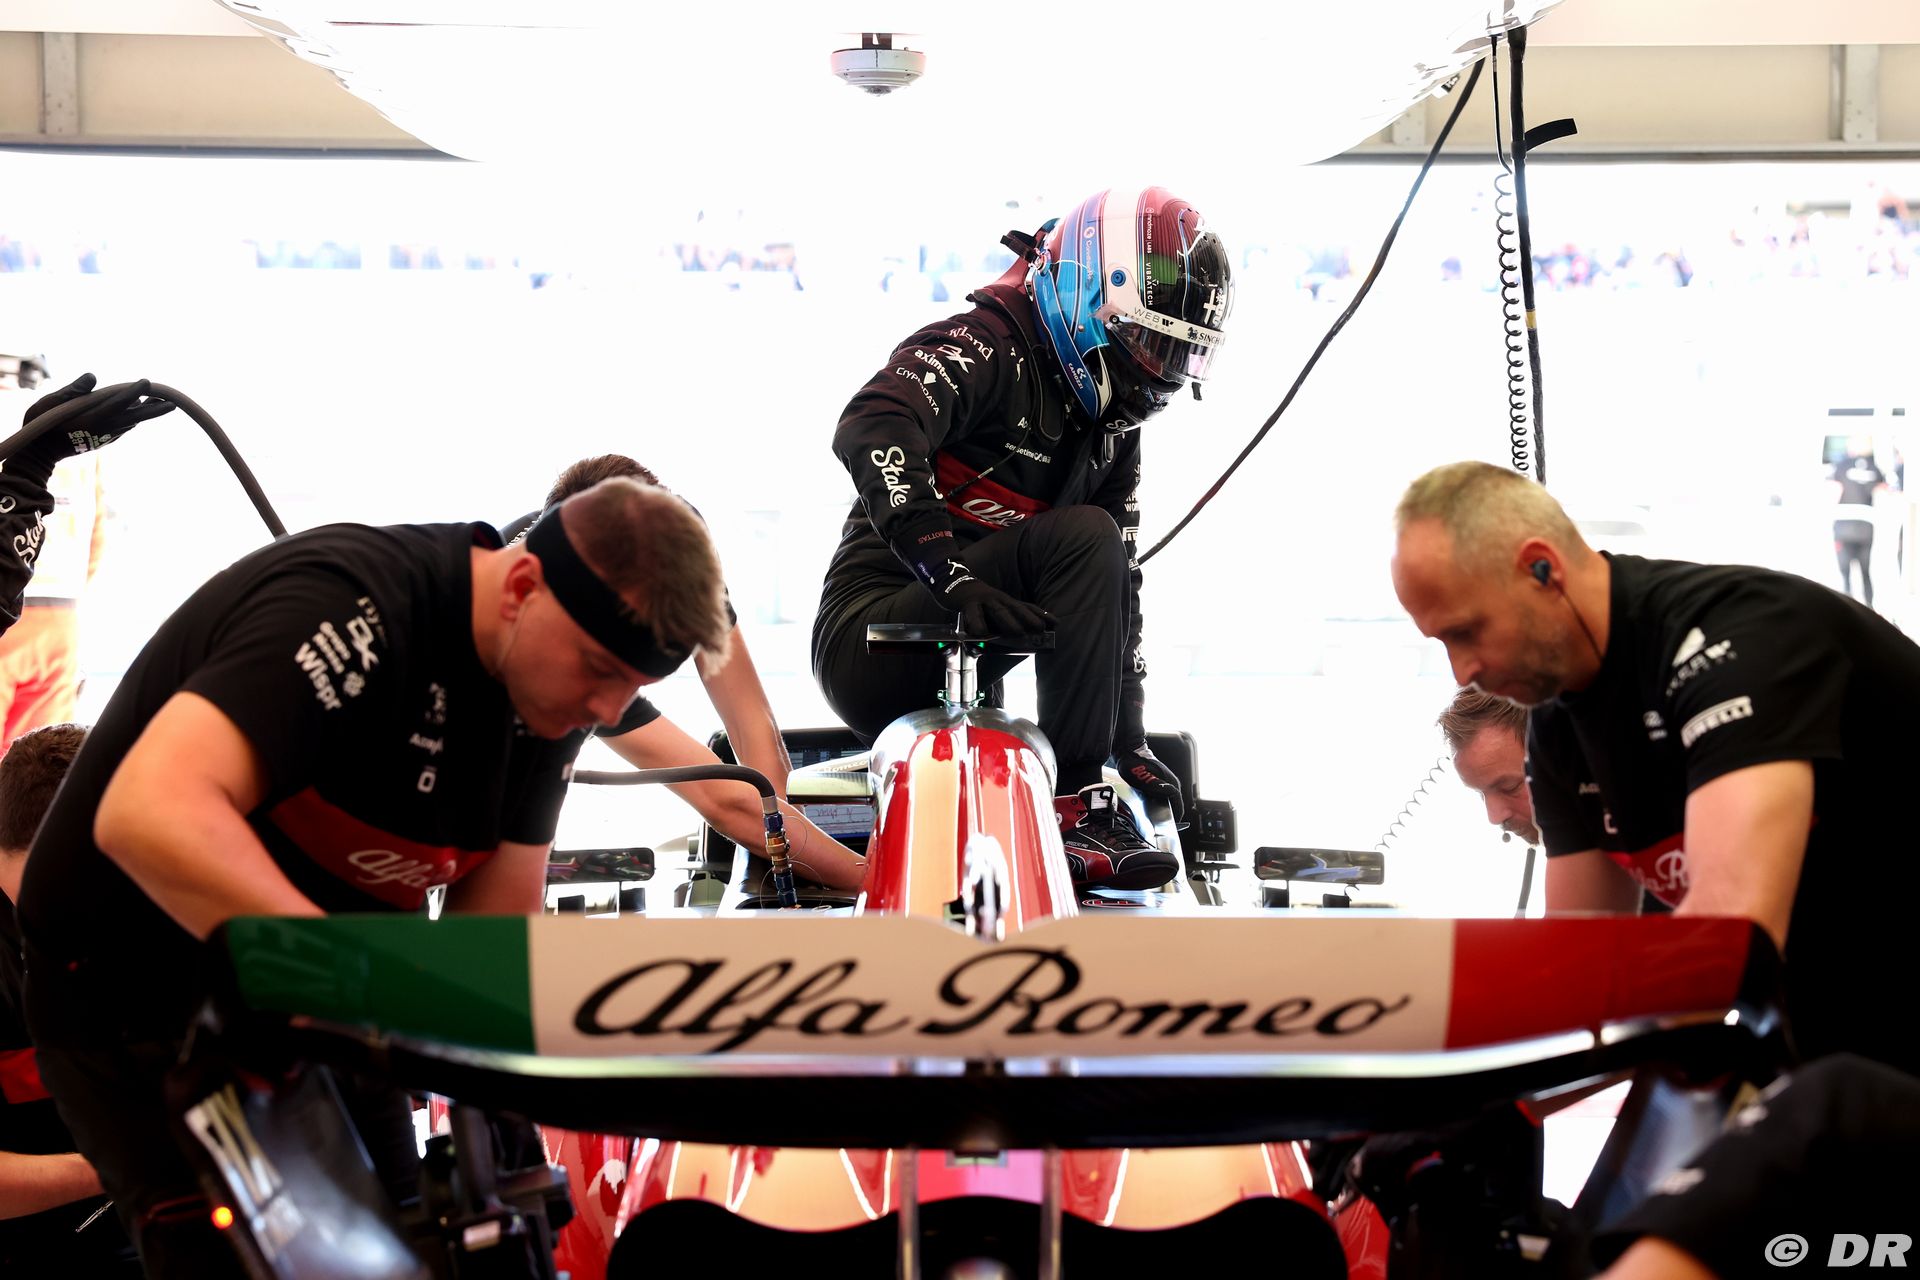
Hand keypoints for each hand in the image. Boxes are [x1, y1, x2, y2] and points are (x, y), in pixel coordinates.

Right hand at [7, 374, 174, 485]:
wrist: (39, 454)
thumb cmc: (40, 425)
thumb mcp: (49, 403)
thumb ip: (72, 390)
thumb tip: (93, 376)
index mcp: (90, 418)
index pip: (116, 403)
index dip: (132, 392)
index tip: (146, 383)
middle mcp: (102, 428)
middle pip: (134, 416)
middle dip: (154, 409)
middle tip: (173, 403)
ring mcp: (104, 436)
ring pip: (131, 421)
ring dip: (146, 412)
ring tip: (162, 402)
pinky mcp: (104, 440)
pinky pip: (123, 428)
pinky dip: (133, 418)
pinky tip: (139, 411)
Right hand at [931, 560, 1052, 639]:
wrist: (952, 582)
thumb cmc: (977, 602)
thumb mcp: (994, 608)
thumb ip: (1006, 619)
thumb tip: (1020, 635)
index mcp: (1006, 601)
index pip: (1026, 607)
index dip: (1041, 614)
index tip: (1056, 624)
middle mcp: (998, 599)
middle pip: (1015, 608)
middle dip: (1029, 618)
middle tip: (1040, 629)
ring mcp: (983, 599)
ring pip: (998, 610)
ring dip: (1009, 622)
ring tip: (1018, 633)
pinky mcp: (967, 603)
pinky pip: (973, 614)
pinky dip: (977, 624)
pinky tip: (981, 634)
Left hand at [1113, 741, 1182, 819]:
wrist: (1128, 753)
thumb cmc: (1135, 764)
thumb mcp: (1144, 778)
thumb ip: (1158, 786)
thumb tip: (1171, 793)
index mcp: (1171, 782)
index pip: (1179, 803)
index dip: (1176, 815)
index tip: (1172, 825)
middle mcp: (1172, 782)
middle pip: (1175, 803)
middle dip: (1170, 814)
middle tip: (1161, 824)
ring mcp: (1167, 782)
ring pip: (1169, 800)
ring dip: (1164, 809)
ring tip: (1156, 818)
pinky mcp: (1160, 782)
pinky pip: (1163, 797)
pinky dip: (1159, 804)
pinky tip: (1151, 808)